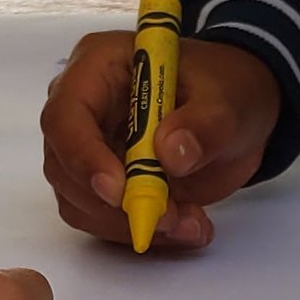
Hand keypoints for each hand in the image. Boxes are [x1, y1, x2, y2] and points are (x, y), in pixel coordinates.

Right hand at [41, 32, 279, 250]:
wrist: (235, 115)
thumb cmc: (224, 90)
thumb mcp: (228, 99)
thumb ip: (205, 124)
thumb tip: (170, 153)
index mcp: (98, 67)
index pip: (65, 116)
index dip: (83, 157)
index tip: (119, 191)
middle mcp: (80, 109)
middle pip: (64, 167)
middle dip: (113, 204)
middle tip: (170, 218)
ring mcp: (86, 149)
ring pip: (80, 202)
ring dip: (131, 224)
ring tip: (190, 224)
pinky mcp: (100, 184)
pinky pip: (102, 220)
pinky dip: (140, 232)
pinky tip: (185, 228)